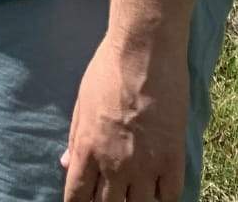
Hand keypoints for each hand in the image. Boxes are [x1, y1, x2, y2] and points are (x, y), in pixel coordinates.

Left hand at [61, 32, 187, 201]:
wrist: (145, 50)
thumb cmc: (109, 68)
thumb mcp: (82, 100)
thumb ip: (75, 136)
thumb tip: (65, 163)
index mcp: (87, 149)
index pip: (77, 197)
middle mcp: (114, 164)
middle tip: (111, 194)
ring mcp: (145, 165)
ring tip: (134, 191)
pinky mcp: (172, 159)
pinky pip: (169, 196)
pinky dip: (162, 196)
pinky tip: (158, 188)